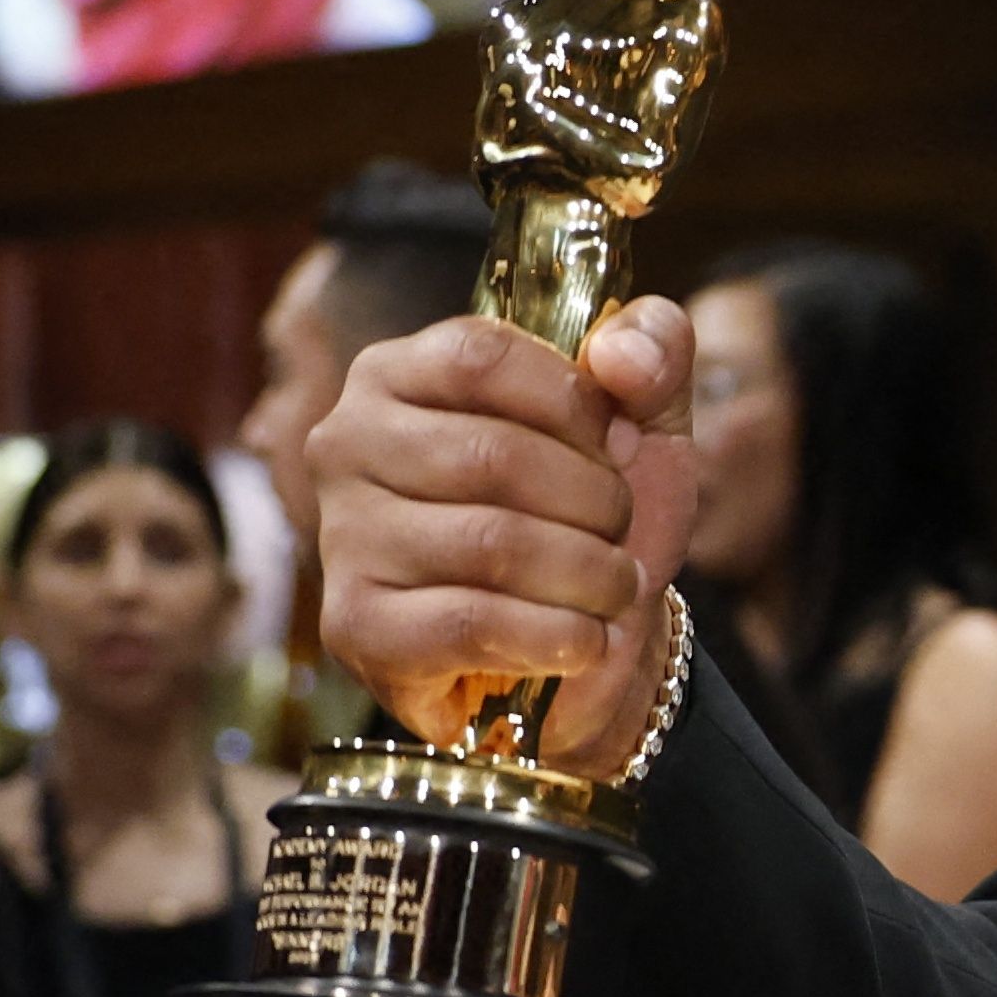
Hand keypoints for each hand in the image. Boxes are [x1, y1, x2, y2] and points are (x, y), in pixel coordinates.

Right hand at [314, 299, 695, 761]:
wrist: (582, 645)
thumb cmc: (592, 515)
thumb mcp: (644, 419)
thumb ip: (653, 351)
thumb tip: (619, 355)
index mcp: (399, 372)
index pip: (482, 357)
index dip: (574, 406)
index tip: (620, 446)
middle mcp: (349, 443)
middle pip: (492, 456)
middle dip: (593, 501)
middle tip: (621, 532)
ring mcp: (344, 536)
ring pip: (492, 543)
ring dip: (588, 574)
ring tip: (614, 587)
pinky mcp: (357, 626)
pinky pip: (473, 623)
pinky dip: (558, 636)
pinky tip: (587, 641)